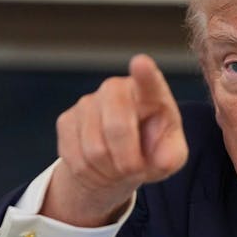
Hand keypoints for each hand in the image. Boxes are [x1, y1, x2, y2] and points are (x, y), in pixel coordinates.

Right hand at [41, 54, 187, 226]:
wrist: (118, 162)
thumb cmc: (151, 152)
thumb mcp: (170, 157)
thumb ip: (170, 157)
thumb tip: (160, 158)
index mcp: (151, 94)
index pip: (149, 82)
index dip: (144, 74)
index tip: (141, 63)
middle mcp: (116, 89)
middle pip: (117, 127)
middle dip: (128, 161)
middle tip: (135, 170)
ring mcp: (88, 102)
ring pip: (95, 150)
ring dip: (109, 171)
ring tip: (118, 168)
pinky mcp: (66, 120)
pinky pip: (76, 158)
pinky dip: (91, 173)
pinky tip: (100, 167)